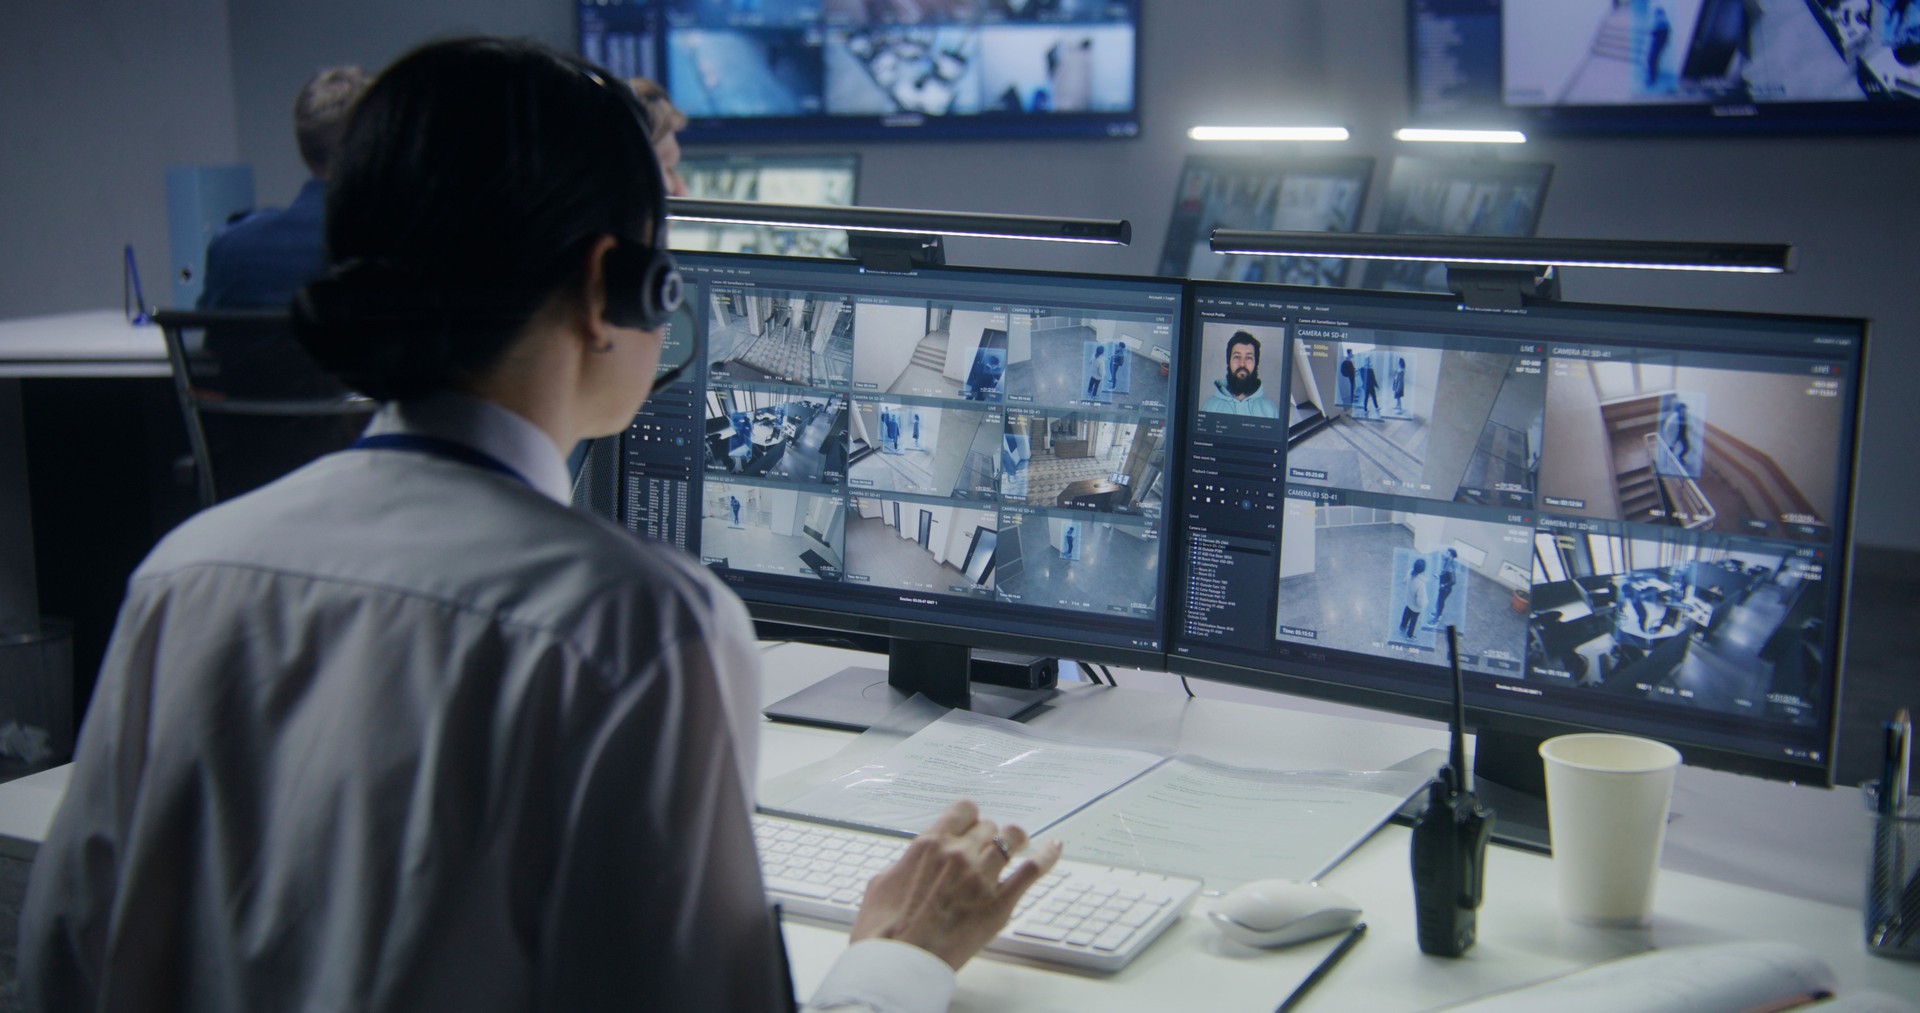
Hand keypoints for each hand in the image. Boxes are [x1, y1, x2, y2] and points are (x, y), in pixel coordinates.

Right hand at [849, 799, 1063, 970]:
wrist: (900, 962)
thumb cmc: (885, 930)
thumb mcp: (882, 883)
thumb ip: (906, 864)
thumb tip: (913, 862)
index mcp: (929, 844)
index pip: (963, 810)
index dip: (970, 818)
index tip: (972, 825)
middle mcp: (959, 854)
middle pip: (988, 826)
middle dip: (986, 837)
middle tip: (984, 850)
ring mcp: (983, 877)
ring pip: (1012, 839)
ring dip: (1014, 841)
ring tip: (1018, 845)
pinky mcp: (1000, 903)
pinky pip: (1032, 870)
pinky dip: (1047, 856)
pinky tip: (1055, 848)